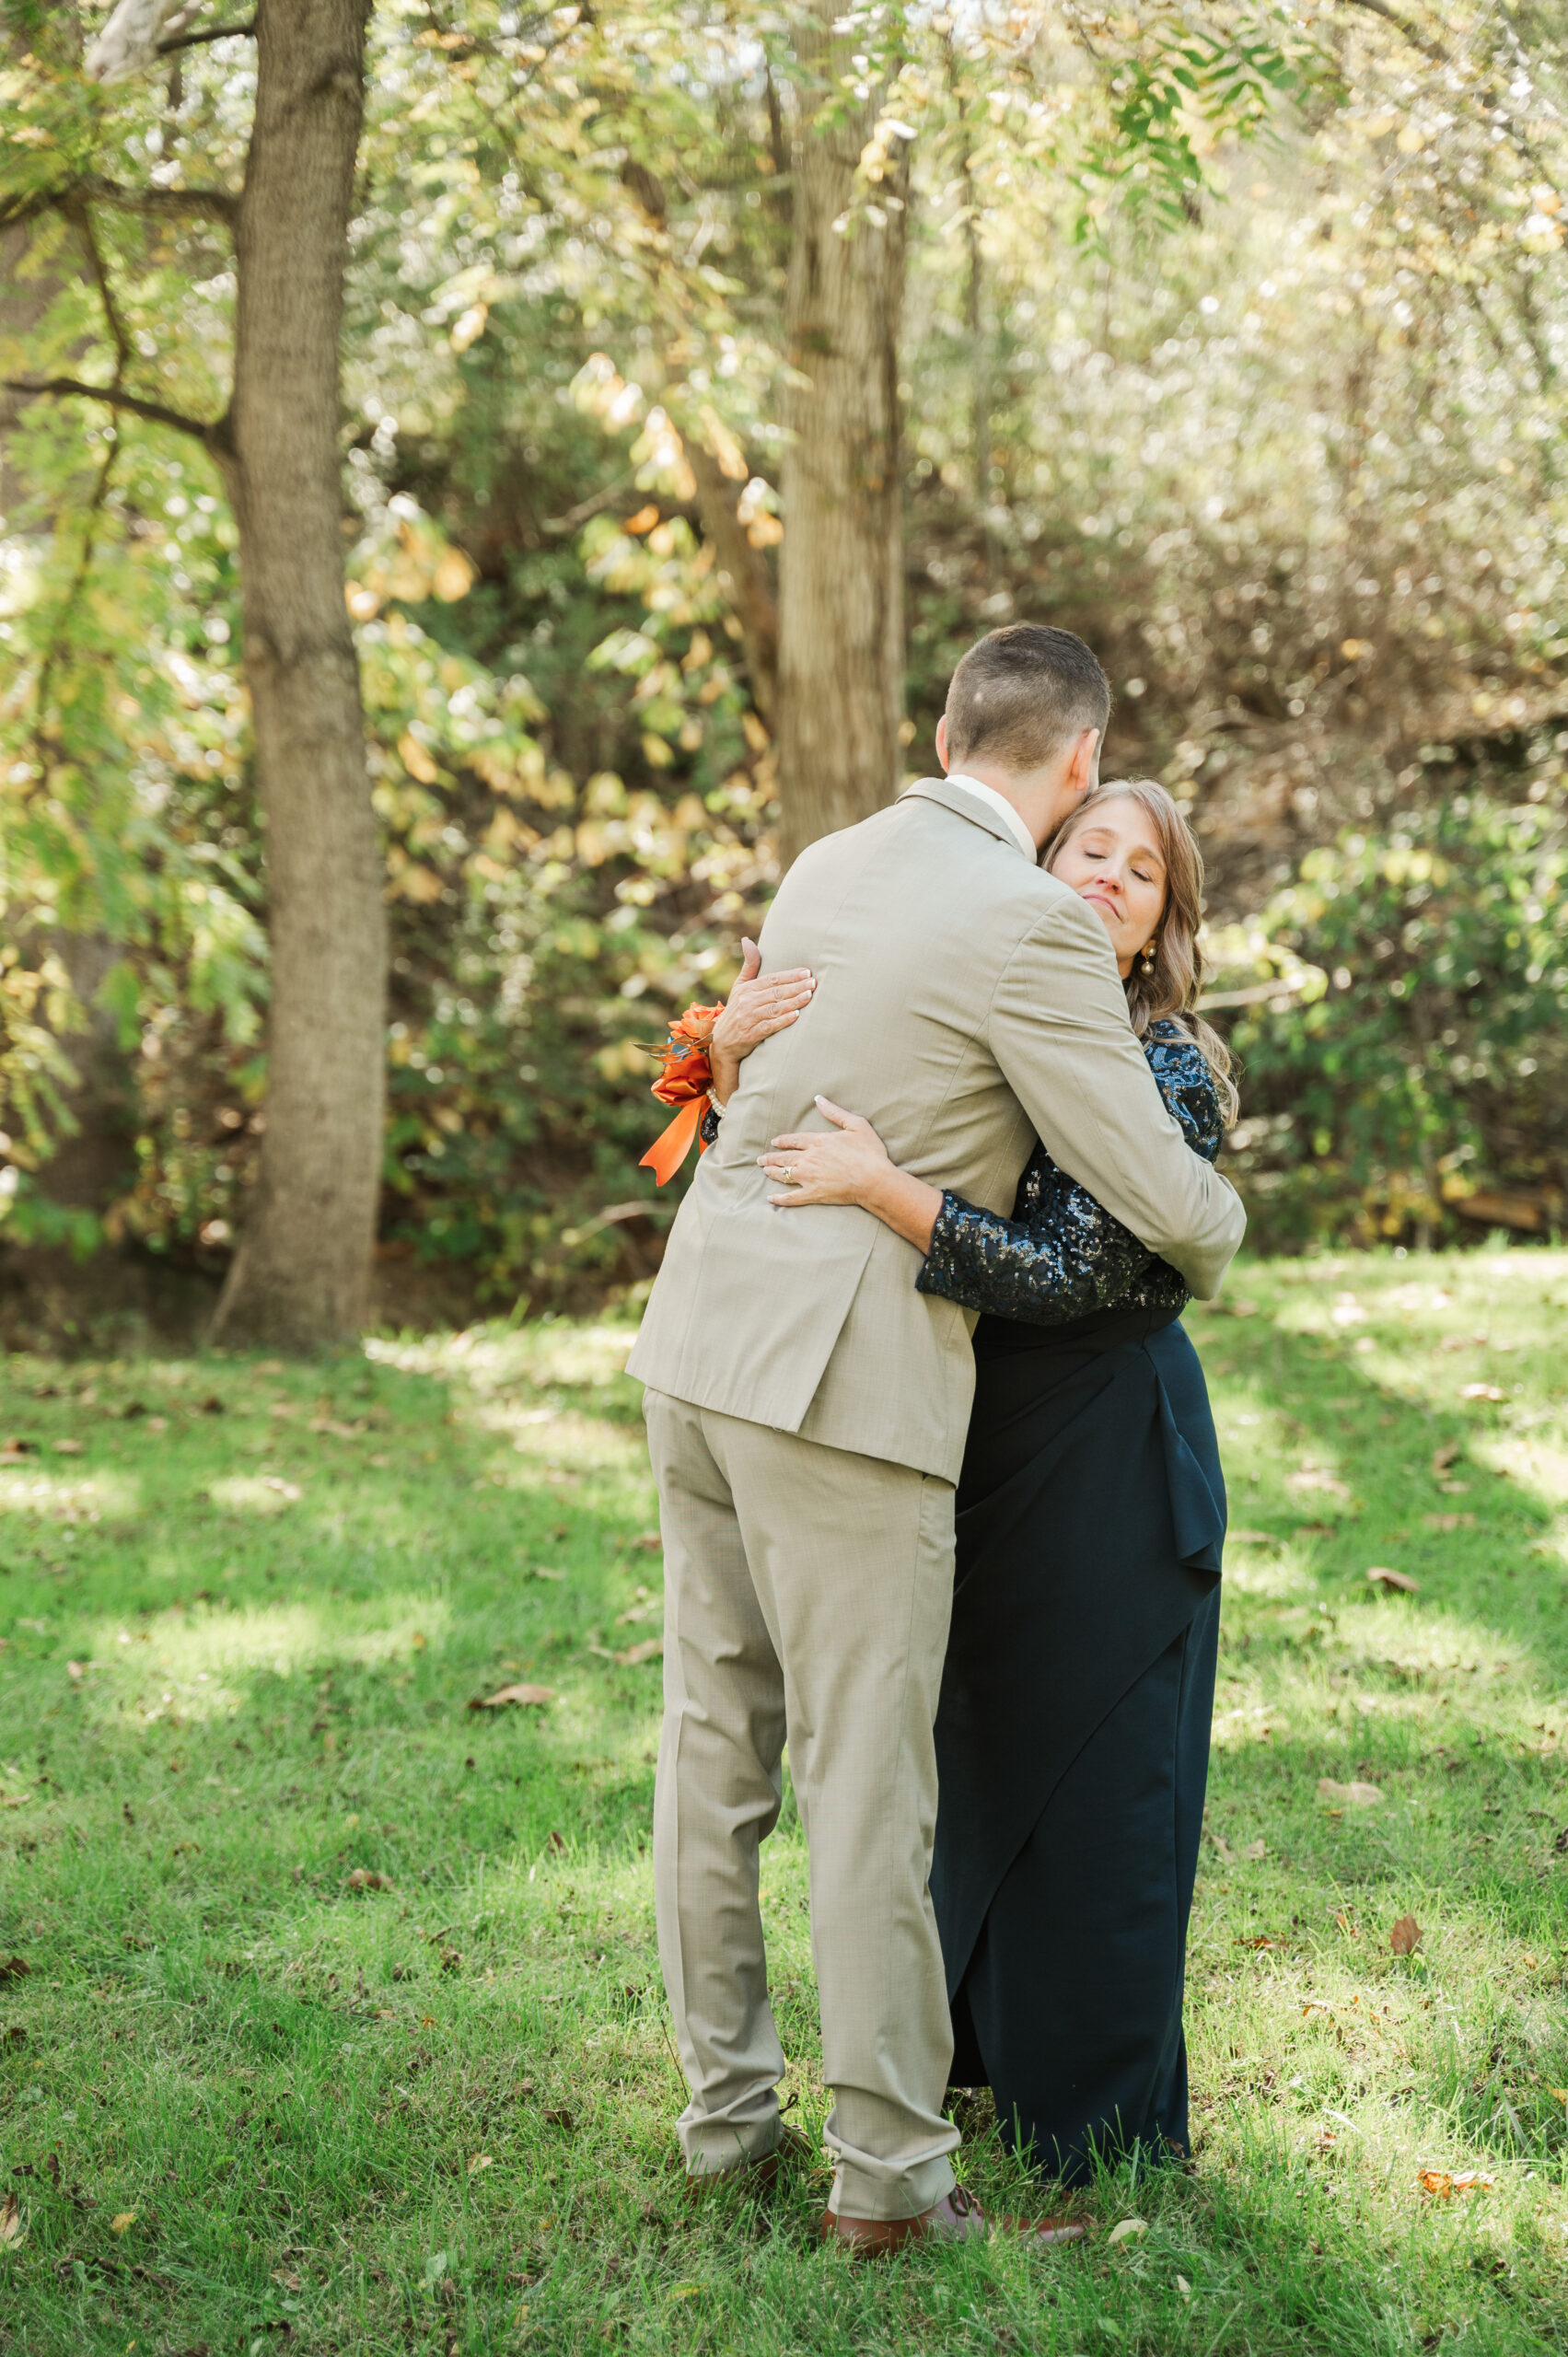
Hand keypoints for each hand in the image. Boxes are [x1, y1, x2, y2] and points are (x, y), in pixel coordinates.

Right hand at [709, 939, 814, 1099]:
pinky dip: (782, 1021)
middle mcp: (747, 1002)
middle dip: (795, 987)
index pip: (771, 979)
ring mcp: (748, 1019)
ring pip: (774, 1008)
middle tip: (813, 983)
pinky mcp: (750, 1035)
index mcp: (747, 989)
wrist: (722, 1042)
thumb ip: (749, 965)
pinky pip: (768, 1026)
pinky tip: (796, 1016)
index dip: (789, 975)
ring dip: (793, 1002)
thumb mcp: (740, 987)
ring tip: (809, 996)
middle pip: (775, 993)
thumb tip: (747, 940)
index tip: (806, 972)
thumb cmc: (737, 1010)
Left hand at [759, 1097, 894, 1207]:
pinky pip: (791, 1197)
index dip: (783, 1141)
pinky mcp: (813, 1194)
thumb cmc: (869, 1152)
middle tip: (761, 1159)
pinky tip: (771, 1199)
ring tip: (765, 1171)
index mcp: (818, 1141)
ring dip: (772, 1172)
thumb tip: (819, 1099)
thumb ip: (835, 1112)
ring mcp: (809, 1177)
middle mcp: (809, 1158)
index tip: (775, 1142)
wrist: (873, 1179)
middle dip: (771, 1157)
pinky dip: (779, 1199)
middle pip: (785, 1157)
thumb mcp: (855, 1125)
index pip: (794, 1140)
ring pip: (784, 1174)